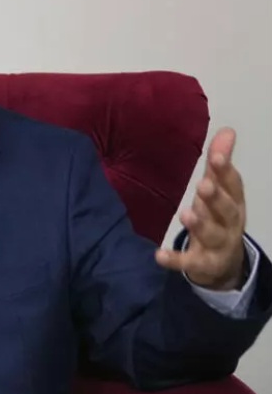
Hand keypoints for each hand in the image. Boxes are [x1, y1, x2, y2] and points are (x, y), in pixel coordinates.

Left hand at [156, 127, 246, 289]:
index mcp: (234, 202)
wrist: (224, 264)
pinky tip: (159, 255)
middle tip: (203, 185)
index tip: (216, 157)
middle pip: (226, 210)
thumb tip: (227, 130)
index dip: (225, 171)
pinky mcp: (201, 264)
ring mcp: (217, 245)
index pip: (233, 185)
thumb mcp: (220, 191)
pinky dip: (175, 260)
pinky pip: (189, 263)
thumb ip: (219, 163)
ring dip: (199, 225)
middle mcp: (230, 223)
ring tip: (185, 214)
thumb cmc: (218, 217)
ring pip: (212, 235)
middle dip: (216, 198)